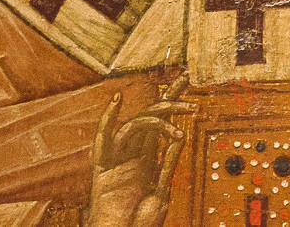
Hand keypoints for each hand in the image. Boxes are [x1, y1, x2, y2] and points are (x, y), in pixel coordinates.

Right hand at [84, 74, 195, 226]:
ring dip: (161, 115)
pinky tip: (117, 101)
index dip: (173, 104)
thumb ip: (166, 165)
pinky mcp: (103, 168)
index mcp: (146, 160)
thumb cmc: (139, 223)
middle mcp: (133, 155)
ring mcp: (118, 159)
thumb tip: (178, 138)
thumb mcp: (160, 190)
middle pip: (151, 117)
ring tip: (185, 112)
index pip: (162, 124)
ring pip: (137, 125)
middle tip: (186, 77)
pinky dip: (108, 119)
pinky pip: (104, 140)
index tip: (186, 82)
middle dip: (169, 97)